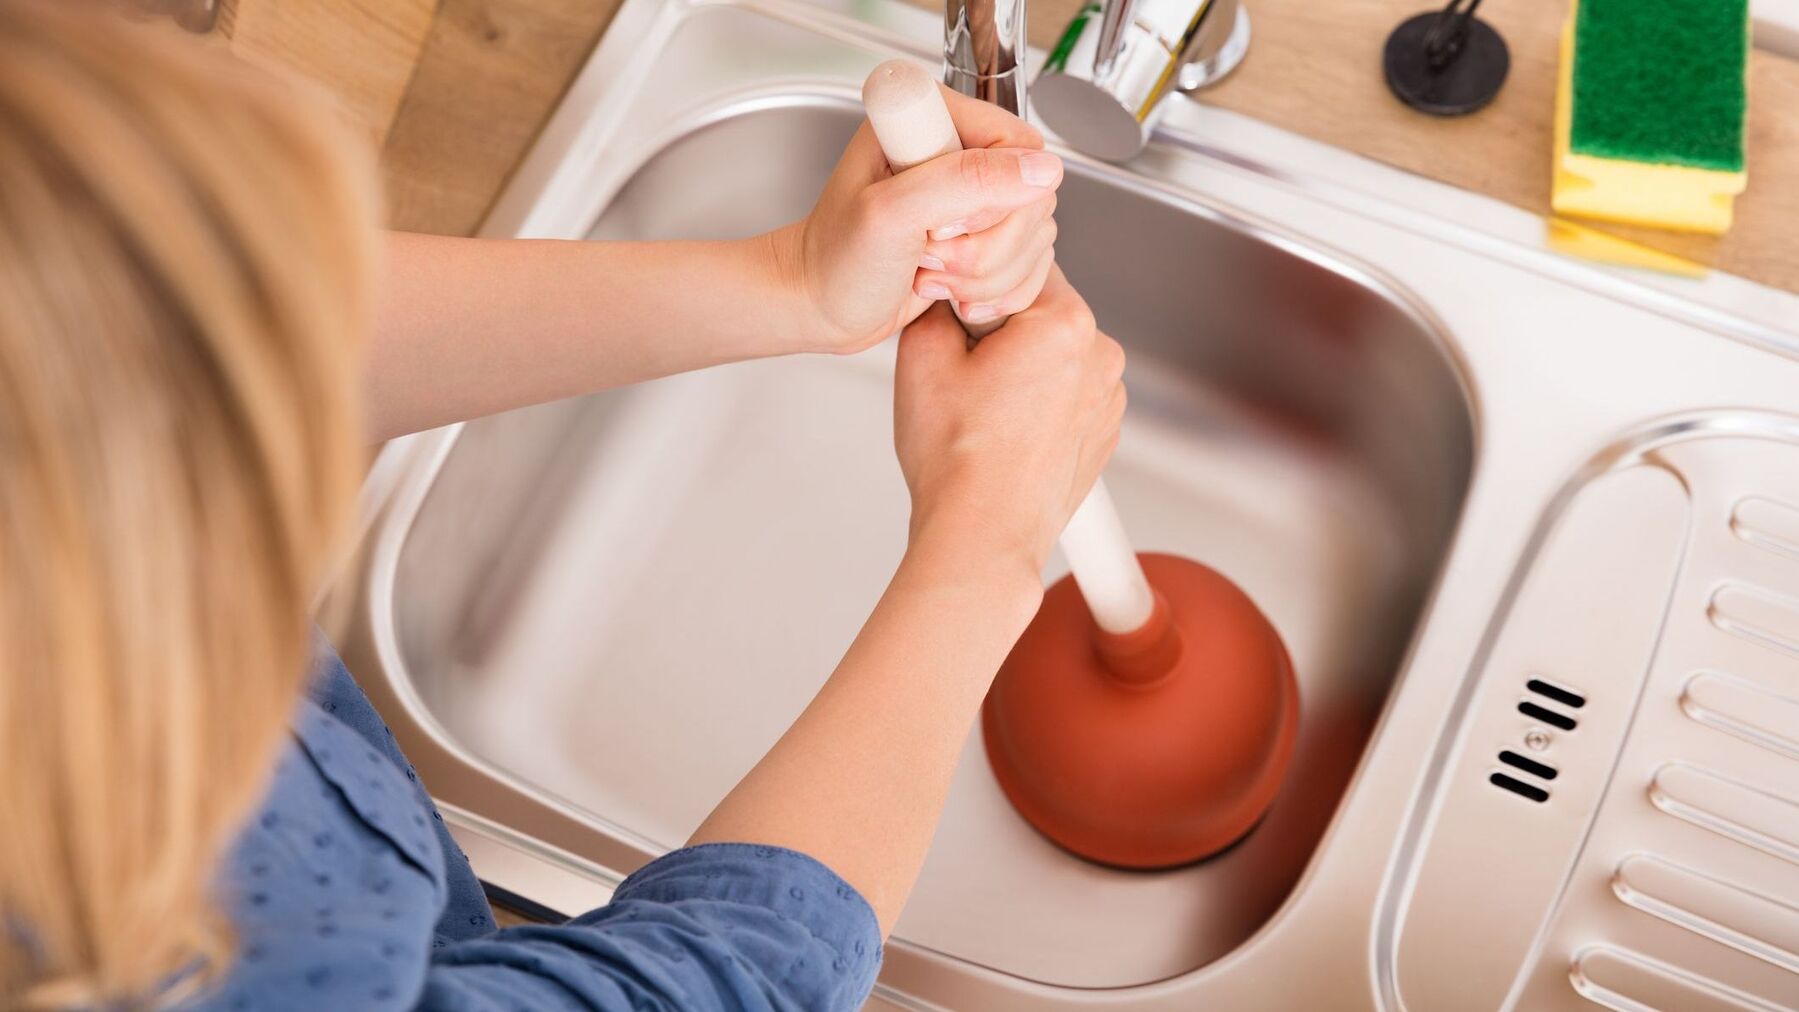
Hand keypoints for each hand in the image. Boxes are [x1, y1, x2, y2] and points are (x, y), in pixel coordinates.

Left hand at [773, 86, 1062, 354]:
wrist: (821, 306)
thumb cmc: (836, 260)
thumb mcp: (892, 213)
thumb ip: (964, 181)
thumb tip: (1041, 170)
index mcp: (935, 119)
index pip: (1020, 147)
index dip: (994, 198)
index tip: (943, 225)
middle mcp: (960, 150)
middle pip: (1033, 198)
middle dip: (986, 248)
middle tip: (927, 255)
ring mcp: (976, 197)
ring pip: (1035, 237)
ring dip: (985, 275)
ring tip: (928, 273)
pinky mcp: (985, 236)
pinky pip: (1030, 263)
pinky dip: (996, 291)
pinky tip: (949, 291)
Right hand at [893, 266, 1124, 582]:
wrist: (981, 536)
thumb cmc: (958, 461)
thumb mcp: (922, 355)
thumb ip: (937, 300)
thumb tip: (946, 286)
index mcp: (1066, 323)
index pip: (1020, 264)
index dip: (977, 287)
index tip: (957, 318)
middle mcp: (1101, 355)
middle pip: (1042, 310)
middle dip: (1001, 328)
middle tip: (963, 371)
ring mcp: (1108, 398)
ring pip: (1055, 354)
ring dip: (1022, 366)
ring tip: (983, 410)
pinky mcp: (1102, 432)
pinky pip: (1067, 394)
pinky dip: (1039, 403)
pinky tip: (1004, 432)